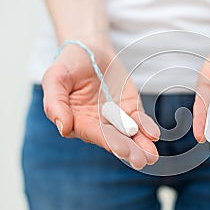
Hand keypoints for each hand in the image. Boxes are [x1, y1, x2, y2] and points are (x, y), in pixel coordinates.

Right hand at [42, 43, 159, 169]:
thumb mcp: (55, 78)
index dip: (108, 141)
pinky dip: (147, 126)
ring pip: (129, 134)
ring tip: (152, 156)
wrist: (90, 48)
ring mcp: (115, 117)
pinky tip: (154, 134)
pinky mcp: (129, 108)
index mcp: (77, 121)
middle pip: (115, 139)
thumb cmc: (68, 64)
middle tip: (142, 161)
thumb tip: (63, 128)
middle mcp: (97, 123)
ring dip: (141, 145)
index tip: (121, 150)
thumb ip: (55, 103)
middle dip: (128, 150)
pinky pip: (139, 119)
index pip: (94, 134)